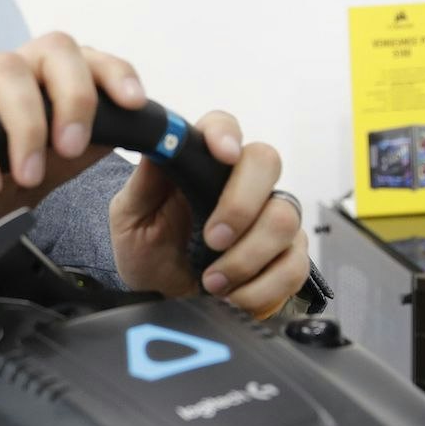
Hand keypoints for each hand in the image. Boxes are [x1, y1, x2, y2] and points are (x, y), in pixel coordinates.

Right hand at [0, 31, 147, 263]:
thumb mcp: (29, 180)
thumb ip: (73, 153)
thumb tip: (131, 132)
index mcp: (21, 93)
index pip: (75, 56)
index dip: (110, 70)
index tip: (135, 104)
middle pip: (48, 47)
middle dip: (74, 94)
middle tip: (72, 148)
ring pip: (0, 70)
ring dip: (26, 125)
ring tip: (24, 177)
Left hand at [109, 112, 310, 318]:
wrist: (163, 298)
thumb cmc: (147, 249)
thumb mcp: (130, 217)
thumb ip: (144, 182)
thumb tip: (158, 145)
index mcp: (203, 163)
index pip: (223, 128)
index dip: (226, 135)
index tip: (222, 154)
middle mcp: (243, 183)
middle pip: (267, 162)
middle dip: (241, 205)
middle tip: (212, 240)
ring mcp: (271, 216)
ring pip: (284, 220)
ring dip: (246, 259)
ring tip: (212, 281)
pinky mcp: (288, 254)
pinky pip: (294, 265)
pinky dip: (261, 288)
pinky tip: (235, 296)